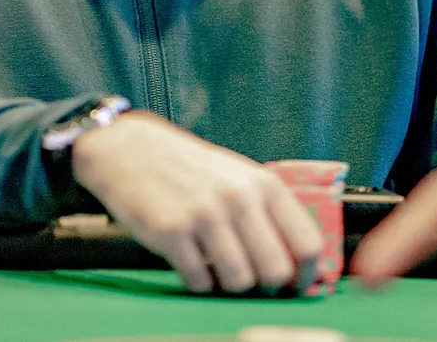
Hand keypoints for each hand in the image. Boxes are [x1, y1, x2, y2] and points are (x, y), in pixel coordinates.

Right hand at [70, 111, 323, 293]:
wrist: (130, 150)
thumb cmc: (190, 168)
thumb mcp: (239, 177)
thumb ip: (269, 213)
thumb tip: (298, 265)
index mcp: (263, 184)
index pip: (307, 244)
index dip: (306, 275)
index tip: (295, 286)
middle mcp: (238, 198)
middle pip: (276, 272)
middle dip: (266, 286)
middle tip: (251, 281)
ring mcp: (204, 215)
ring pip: (239, 283)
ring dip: (228, 284)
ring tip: (214, 265)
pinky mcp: (172, 232)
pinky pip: (199, 282)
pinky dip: (197, 280)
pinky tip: (190, 260)